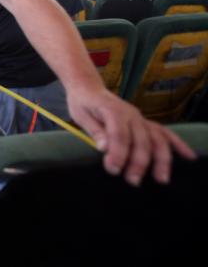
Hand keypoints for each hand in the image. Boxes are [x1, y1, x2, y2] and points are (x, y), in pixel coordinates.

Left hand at [67, 87, 196, 184]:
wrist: (89, 88)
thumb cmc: (83, 103)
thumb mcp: (81, 115)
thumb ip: (94, 131)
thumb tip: (103, 148)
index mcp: (113, 111)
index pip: (120, 134)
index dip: (118, 153)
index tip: (114, 170)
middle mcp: (131, 114)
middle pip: (141, 139)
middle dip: (139, 162)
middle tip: (133, 181)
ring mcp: (140, 118)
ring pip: (157, 139)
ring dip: (161, 159)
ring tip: (161, 179)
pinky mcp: (145, 122)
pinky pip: (164, 133)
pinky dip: (178, 144)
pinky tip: (188, 156)